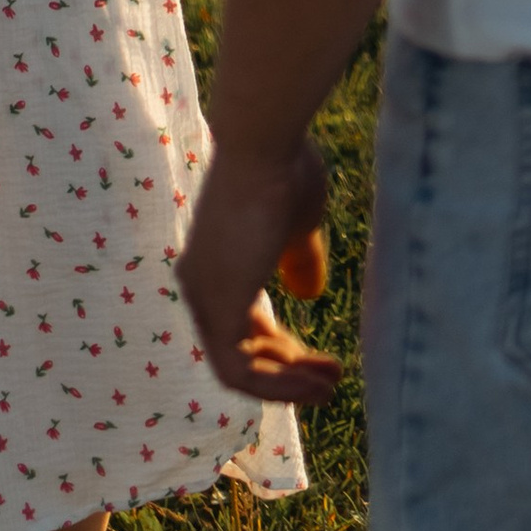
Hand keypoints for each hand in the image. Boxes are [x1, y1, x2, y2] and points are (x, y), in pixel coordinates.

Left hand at [177, 133, 342, 402]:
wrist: (266, 145)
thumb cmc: (285, 171)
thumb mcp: (297, 225)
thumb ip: (297, 259)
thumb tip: (307, 293)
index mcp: (214, 262)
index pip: (241, 326)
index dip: (281, 350)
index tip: (322, 359)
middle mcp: (198, 285)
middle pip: (239, 351)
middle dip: (288, 371)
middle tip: (331, 378)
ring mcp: (202, 298)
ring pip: (237, 369)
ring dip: (287, 386)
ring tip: (331, 385)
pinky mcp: (215, 309)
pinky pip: (238, 373)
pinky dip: (278, 386)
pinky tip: (316, 383)